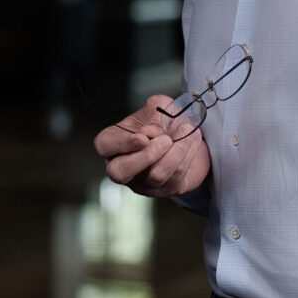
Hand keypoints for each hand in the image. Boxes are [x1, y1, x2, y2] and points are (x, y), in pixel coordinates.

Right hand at [93, 95, 210, 196]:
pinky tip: (192, 138)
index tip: (144, 136)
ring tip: (186, 130)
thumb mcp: (158, 107)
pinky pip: (176, 177)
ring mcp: (143, 183)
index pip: (105, 146)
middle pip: (120, 172)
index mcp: (113, 143)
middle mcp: (123, 167)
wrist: (187, 135)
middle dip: (146, 156)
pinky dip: (187, 155)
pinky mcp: (165, 190)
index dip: (123, 143)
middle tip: (166, 140)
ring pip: (155, 176)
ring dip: (175, 152)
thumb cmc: (165, 121)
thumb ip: (154, 110)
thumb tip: (150, 132)